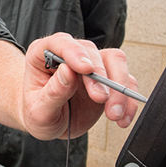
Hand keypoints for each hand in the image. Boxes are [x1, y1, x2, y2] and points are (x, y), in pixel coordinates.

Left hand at [21, 33, 137, 139]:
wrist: (49, 123)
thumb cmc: (37, 113)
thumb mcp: (38, 110)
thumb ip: (53, 92)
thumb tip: (68, 72)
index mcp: (43, 54)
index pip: (60, 43)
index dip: (75, 52)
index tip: (86, 69)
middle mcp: (69, 55)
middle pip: (92, 52)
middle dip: (99, 76)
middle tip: (100, 99)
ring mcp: (90, 65)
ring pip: (115, 61)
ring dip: (119, 86)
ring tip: (114, 113)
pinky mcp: (107, 79)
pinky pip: (125, 82)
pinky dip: (128, 100)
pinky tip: (123, 117)